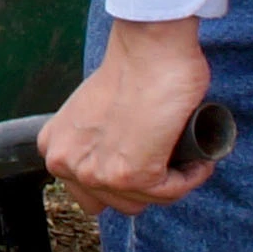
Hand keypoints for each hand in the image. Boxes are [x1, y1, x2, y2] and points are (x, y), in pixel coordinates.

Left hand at [41, 18, 223, 216]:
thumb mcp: (92, 113)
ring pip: (145, 200)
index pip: (90, 191)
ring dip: (171, 182)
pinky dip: (191, 177)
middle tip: (166, 160)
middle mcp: (67, 165)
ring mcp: (98, 173)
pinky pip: (171, 192)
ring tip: (185, 158)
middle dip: (145, 185)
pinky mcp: (133, 174)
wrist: (148, 48)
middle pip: (116, 202)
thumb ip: (95, 139)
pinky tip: (197, 161)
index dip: (123, 178)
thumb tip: (122, 159)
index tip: (146, 161)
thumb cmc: (130, 68)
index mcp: (55, 148)